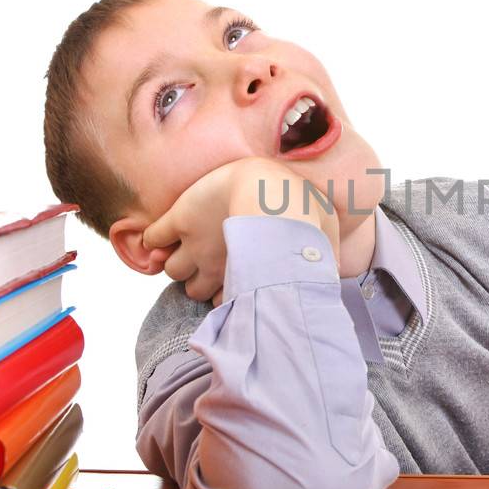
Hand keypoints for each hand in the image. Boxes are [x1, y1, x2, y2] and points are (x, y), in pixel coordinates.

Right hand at [141, 157, 339, 304]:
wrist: (268, 189)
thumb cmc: (301, 212)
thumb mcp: (321, 237)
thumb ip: (324, 257)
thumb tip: (334, 270)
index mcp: (246, 274)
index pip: (223, 300)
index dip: (226, 293)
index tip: (233, 284)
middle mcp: (216, 266)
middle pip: (194, 289)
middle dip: (201, 280)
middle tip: (209, 265)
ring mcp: (194, 244)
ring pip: (173, 270)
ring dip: (178, 264)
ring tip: (184, 252)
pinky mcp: (179, 220)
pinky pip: (154, 238)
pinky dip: (153, 241)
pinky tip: (157, 239)